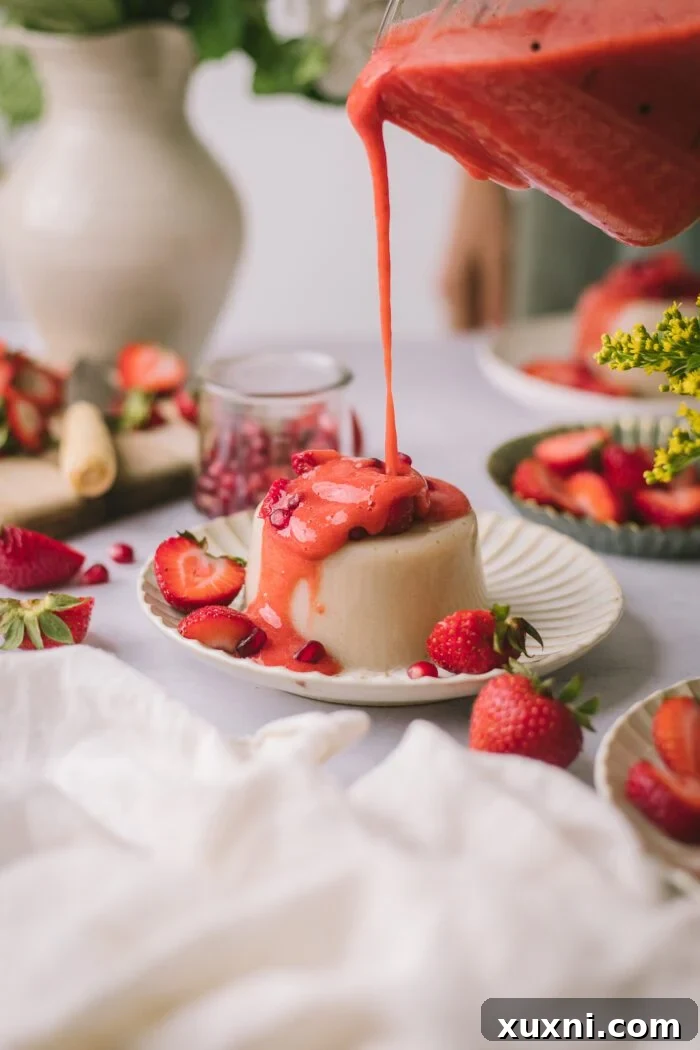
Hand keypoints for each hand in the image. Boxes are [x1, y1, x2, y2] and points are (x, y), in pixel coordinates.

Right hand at [439, 174, 511, 330]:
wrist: (477, 183)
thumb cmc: (489, 215)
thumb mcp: (500, 257)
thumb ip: (496, 295)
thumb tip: (496, 329)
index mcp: (451, 287)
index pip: (459, 333)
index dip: (476, 342)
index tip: (497, 344)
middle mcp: (444, 287)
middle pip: (464, 323)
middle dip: (485, 326)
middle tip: (508, 319)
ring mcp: (449, 279)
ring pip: (470, 310)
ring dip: (488, 309)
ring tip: (504, 288)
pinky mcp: (457, 270)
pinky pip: (472, 296)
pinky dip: (487, 295)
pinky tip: (500, 277)